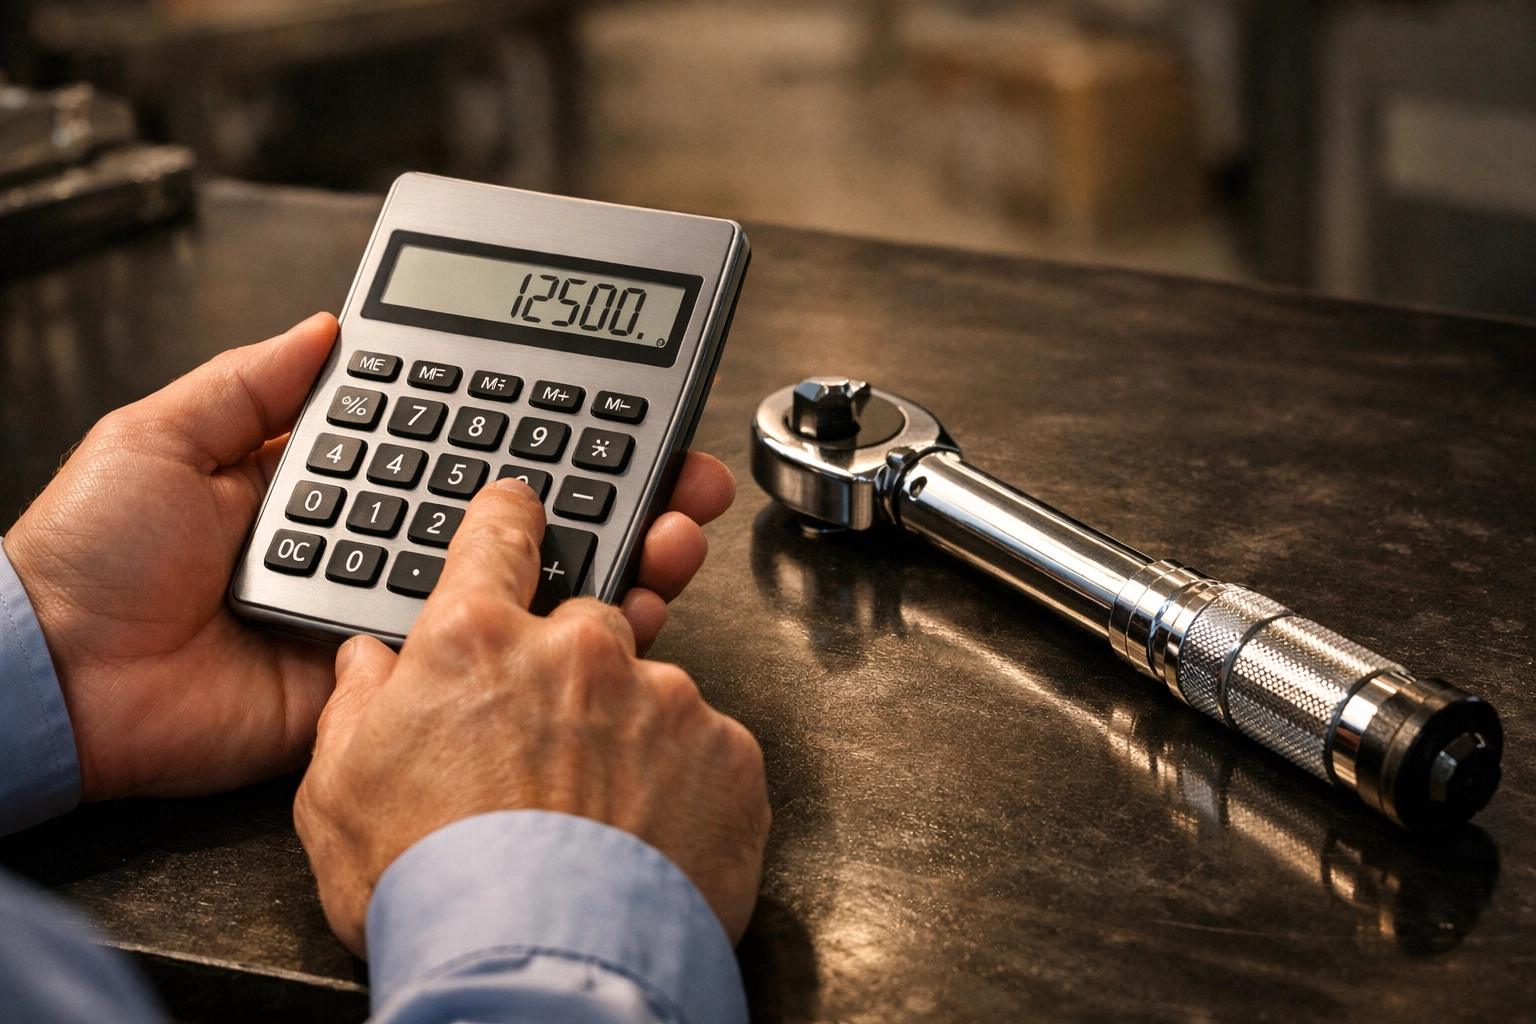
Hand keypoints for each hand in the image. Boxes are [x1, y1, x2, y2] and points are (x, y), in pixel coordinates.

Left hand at [4, 313, 734, 800]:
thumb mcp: (164, 436)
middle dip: (614, 499)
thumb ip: (253, 384)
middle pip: (522, 524)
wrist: (59, 679)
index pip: (467, 450)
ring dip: (614, 569)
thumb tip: (326, 324)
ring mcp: (394, 623)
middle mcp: (381, 551)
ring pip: (525, 597)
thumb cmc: (92, 556)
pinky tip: (625, 622)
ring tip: (677, 540)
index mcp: (339, 488)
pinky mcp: (393, 694)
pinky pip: (487, 672)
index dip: (543, 431)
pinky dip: (561, 654)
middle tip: (682, 482)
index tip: (614, 412)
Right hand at [294, 477, 769, 955]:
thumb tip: (367, 667)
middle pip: (586, 621)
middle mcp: (580, 651)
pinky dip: (684, 781)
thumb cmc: (436, 890)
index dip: (510, 519)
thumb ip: (355, 709)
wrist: (540, 970)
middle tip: (546, 747)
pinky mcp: (727, 753)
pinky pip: (707, 748)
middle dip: (571, 667)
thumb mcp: (338, 794)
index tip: (523, 511)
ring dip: (630, 732)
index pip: (500, 537)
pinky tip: (645, 833)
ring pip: (652, 689)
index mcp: (479, 641)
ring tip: (594, 816)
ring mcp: (664, 697)